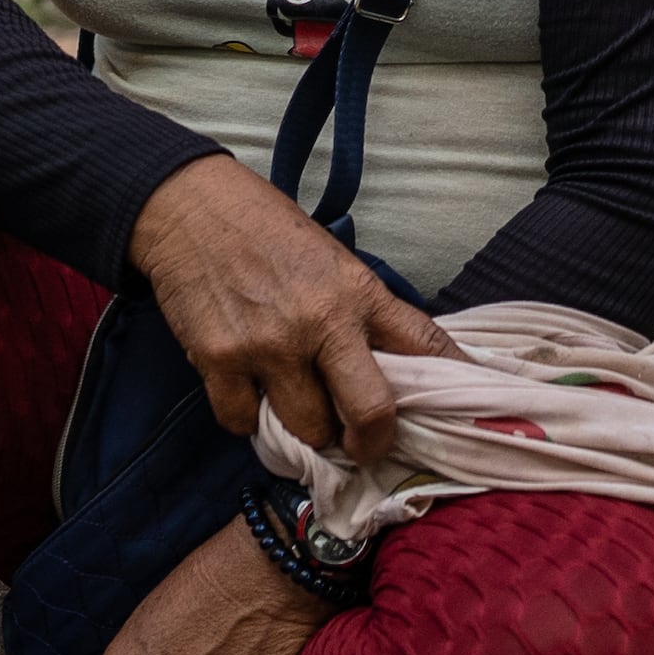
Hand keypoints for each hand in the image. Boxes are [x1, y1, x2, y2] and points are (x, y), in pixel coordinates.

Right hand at [132, 154, 448, 467]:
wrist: (193, 208)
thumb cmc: (268, 232)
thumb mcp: (333, 262)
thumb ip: (362, 313)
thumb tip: (393, 370)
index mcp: (359, 292)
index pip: (425, 344)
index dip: (454, 382)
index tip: (461, 411)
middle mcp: (321, 322)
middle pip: (370, 413)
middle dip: (371, 442)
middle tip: (362, 445)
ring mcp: (269, 345)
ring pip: (307, 429)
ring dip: (306, 430)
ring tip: (298, 406)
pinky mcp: (219, 360)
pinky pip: (243, 423)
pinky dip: (248, 417)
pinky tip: (249, 391)